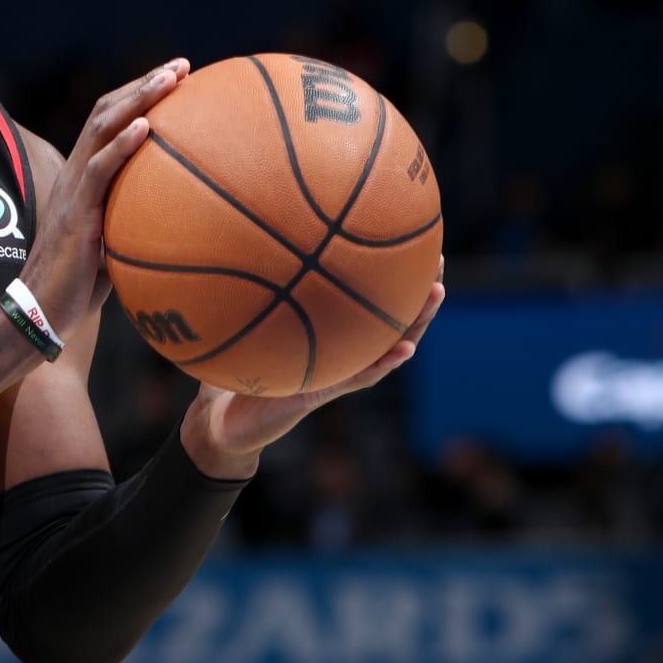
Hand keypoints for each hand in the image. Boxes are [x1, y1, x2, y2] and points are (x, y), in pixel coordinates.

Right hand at [19, 58, 190, 336]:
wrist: (40, 312)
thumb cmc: (78, 287)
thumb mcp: (114, 245)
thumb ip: (137, 225)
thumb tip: (185, 225)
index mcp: (83, 178)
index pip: (110, 122)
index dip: (140, 95)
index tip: (178, 78)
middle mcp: (74, 173)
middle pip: (107, 112)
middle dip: (145, 84)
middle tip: (183, 66)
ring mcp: (73, 190)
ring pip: (102, 128)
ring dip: (138, 99)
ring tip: (171, 78)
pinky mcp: (75, 213)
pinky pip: (98, 170)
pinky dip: (122, 145)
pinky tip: (147, 127)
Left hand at [180, 261, 446, 478]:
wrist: (224, 422)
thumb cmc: (237, 369)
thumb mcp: (244, 326)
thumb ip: (251, 294)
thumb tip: (239, 241)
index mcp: (330, 337)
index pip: (366, 301)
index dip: (392, 276)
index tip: (413, 240)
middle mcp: (341, 354)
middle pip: (388, 320)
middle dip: (416, 291)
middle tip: (439, 260)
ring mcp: (337, 374)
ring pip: (387, 347)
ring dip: (414, 323)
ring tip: (436, 294)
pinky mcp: (323, 393)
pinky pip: (358, 378)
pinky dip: (382, 364)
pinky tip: (404, 349)